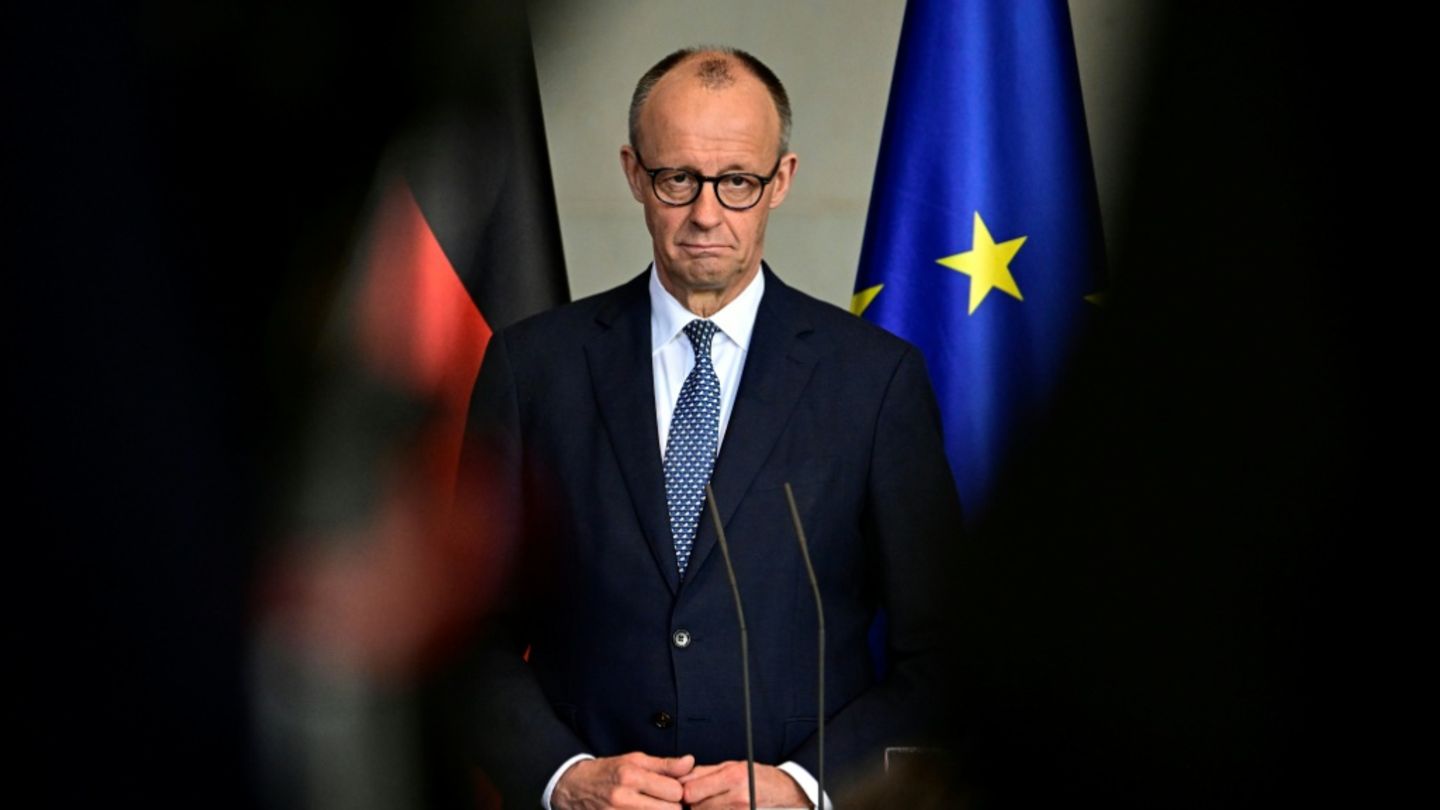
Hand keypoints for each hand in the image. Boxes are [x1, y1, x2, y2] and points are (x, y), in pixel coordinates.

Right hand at [552, 752, 694, 809]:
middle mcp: (623, 798)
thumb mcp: (634, 760)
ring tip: (655, 808)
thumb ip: (664, 764)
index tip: (673, 791)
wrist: (573, 788)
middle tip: (667, 803)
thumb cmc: (608, 772)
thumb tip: (690, 762)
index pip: (675, 792)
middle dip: (674, 808)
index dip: (679, 792)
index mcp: (631, 776)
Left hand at [679, 761, 810, 808]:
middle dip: (690, 803)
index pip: (691, 792)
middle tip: (695, 797)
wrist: (781, 791)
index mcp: (733, 777)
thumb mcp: (729, 766)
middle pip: (695, 807)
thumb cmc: (754, 775)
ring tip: (708, 801)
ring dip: (701, 809)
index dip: (683, 791)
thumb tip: (677, 779)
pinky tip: (716, 807)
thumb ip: (702, 772)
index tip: (683, 789)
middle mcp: (737, 797)